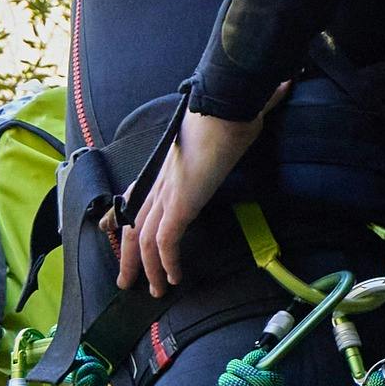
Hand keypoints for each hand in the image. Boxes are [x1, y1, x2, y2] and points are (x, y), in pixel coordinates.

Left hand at [117, 104, 262, 296]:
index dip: (120, 216)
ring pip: (145, 240)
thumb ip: (242, 119)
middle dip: (127, 257)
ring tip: (156, 291)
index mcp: (165, 166)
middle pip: (133, 225)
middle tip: (126, 281)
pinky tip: (174, 278)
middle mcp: (160, 180)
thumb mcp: (230, 119)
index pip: (133, 195)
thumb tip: (275, 94)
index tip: (109, 231)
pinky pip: (165, 241)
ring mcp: (167, 191)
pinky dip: (168, 263)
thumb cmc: (229, 109)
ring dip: (148, 270)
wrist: (227, 101)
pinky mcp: (180, 202)